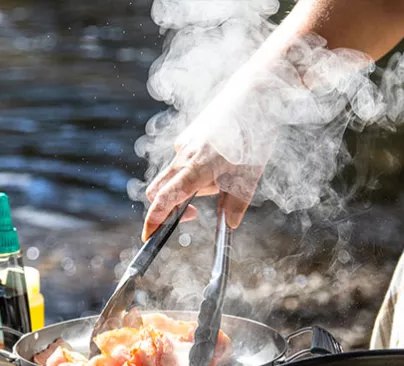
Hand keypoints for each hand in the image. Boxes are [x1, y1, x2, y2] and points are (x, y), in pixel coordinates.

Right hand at [142, 137, 263, 241]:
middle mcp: (183, 156)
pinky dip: (195, 170)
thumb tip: (229, 224)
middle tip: (194, 214)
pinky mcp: (188, 135)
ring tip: (222, 176)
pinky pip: (183, 160)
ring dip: (189, 187)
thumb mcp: (249, 175)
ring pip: (173, 176)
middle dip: (167, 207)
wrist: (255, 92)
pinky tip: (221, 159)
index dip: (154, 220)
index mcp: (197, 168)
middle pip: (158, 190)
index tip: (149, 236)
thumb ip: (236, 202)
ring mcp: (183, 144)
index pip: (165, 199)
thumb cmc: (253, 134)